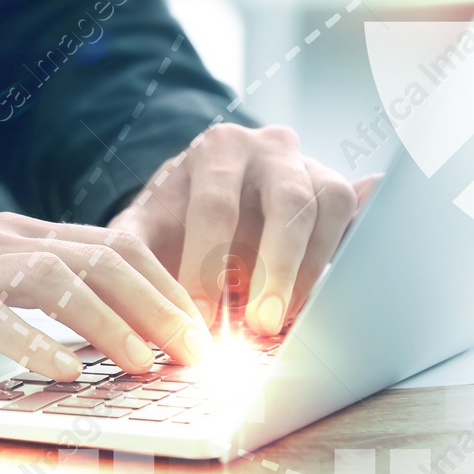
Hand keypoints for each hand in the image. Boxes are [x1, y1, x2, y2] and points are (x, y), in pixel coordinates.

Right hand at [0, 212, 211, 379]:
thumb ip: (20, 280)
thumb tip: (83, 315)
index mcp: (12, 232)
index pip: (108, 244)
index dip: (160, 281)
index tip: (195, 320)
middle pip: (99, 259)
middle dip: (157, 303)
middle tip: (195, 348)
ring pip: (61, 281)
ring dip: (112, 324)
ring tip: (148, 363)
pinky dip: (36, 344)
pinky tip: (64, 372)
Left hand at [107, 124, 378, 336]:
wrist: (208, 194)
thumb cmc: (173, 219)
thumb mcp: (142, 228)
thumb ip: (130, 254)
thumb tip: (116, 295)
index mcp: (218, 148)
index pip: (216, 207)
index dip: (209, 266)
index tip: (200, 320)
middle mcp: (270, 147)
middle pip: (287, 203)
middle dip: (276, 270)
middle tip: (261, 326)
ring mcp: (311, 165)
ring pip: (329, 208)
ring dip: (311, 270)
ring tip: (286, 322)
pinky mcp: (338, 191)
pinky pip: (357, 216)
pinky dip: (350, 249)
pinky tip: (335, 288)